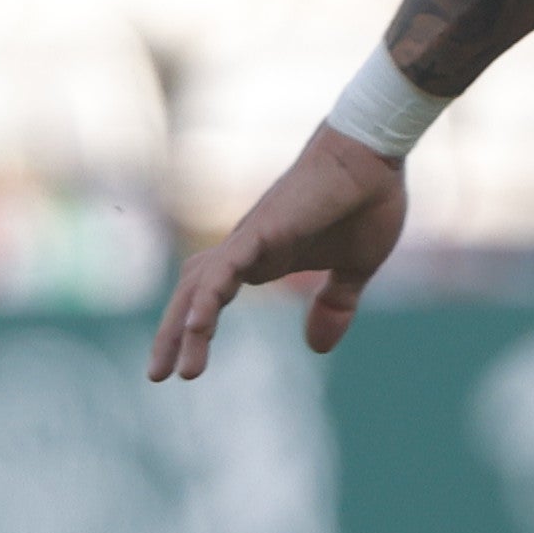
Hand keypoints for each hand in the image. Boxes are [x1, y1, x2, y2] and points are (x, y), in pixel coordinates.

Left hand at [148, 128, 409, 381]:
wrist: (375, 156)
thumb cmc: (365, 203)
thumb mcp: (353, 269)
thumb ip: (333, 304)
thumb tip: (318, 348)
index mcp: (262, 261)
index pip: (212, 297)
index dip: (195, 327)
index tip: (184, 365)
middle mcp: (244, 251)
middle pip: (192, 296)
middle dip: (173, 336)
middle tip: (158, 376)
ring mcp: (249, 241)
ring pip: (200, 289)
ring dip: (183, 329)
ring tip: (170, 371)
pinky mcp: (262, 232)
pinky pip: (225, 269)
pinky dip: (207, 297)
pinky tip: (195, 326)